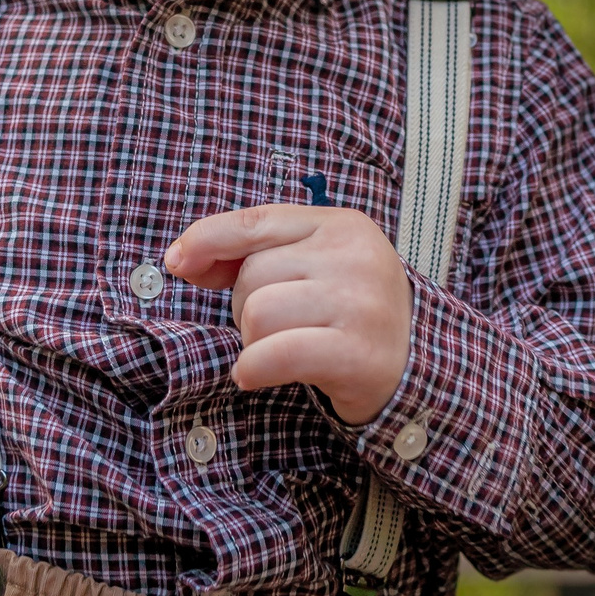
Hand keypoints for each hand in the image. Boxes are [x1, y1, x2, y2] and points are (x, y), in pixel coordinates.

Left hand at [166, 205, 411, 424]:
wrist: (416, 366)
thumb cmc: (350, 312)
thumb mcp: (314, 265)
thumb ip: (254, 253)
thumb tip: (182, 258)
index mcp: (343, 225)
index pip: (256, 220)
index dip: (207, 239)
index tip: (178, 262)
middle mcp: (355, 257)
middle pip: (252, 275)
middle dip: (245, 308)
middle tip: (278, 328)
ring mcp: (361, 304)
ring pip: (258, 314)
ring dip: (252, 342)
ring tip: (280, 350)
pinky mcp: (358, 353)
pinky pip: (274, 355)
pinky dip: (253, 369)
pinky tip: (258, 375)